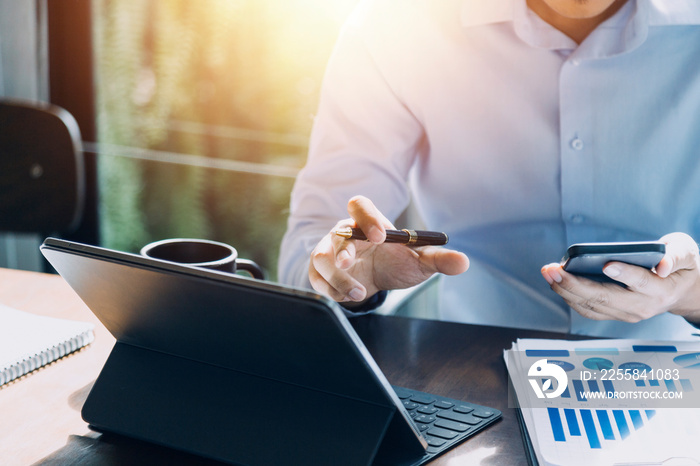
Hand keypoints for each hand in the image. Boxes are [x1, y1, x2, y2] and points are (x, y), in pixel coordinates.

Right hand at [309, 195, 468, 302]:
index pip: (360, 206)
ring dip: (338, 277)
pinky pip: (318, 279)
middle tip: (349, 262)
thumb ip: (438, 260)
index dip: (367, 217)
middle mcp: (345, 233)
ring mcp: (329, 252)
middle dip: (342, 248)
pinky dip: (332, 290)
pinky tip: (349, 296)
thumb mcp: (419, 262)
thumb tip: (463, 262)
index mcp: (369, 222)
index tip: (379, 236)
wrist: (373, 282)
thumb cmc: (395, 262)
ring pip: (322, 258)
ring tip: (358, 292)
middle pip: (337, 232)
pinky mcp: (319, 272)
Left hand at [541, 232, 699, 323]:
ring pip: (591, 306)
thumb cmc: (681, 266)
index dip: (624, 274)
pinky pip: (588, 309)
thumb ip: (676, 256)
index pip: (642, 283)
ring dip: (565, 290)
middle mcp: (642, 307)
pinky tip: (555, 281)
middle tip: (553, 269)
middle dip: (575, 284)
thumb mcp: (686, 253)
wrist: (682, 291)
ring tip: (548, 272)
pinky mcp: (614, 314)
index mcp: (661, 290)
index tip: (607, 263)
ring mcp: (626, 314)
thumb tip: (660, 265)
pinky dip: (569, 296)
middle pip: (605, 297)